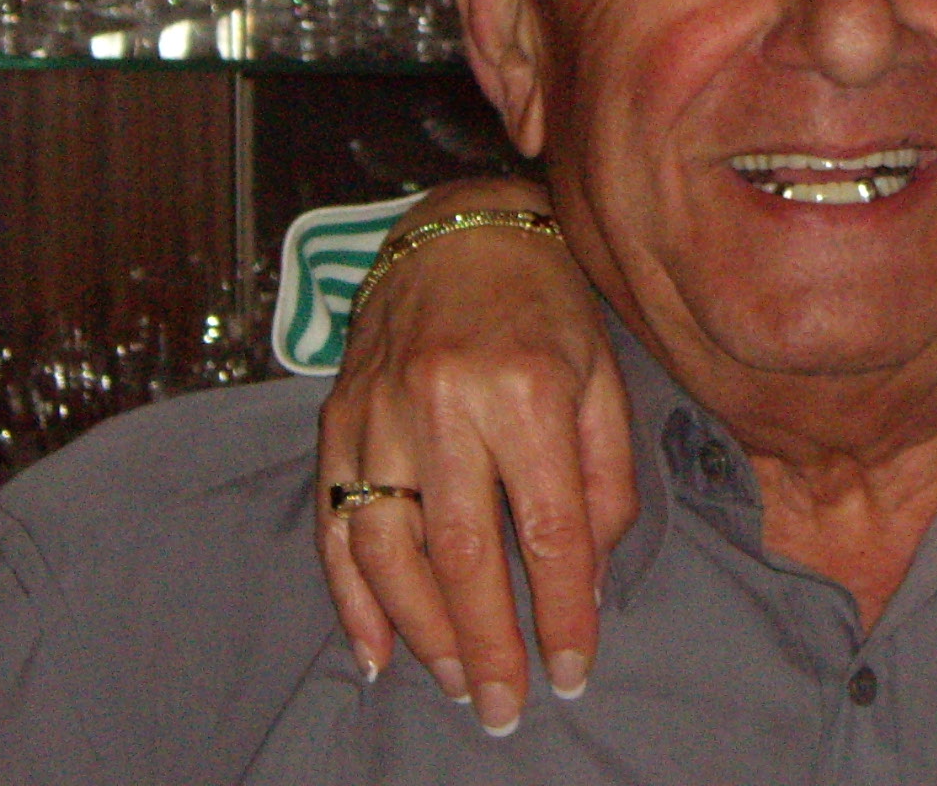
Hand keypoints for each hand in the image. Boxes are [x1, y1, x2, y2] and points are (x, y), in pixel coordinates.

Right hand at [313, 178, 638, 734]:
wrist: (460, 228)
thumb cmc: (547, 304)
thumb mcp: (603, 374)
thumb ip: (604, 477)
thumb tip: (589, 580)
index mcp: (530, 388)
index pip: (550, 529)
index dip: (561, 611)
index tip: (573, 670)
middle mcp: (447, 403)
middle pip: (462, 554)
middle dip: (485, 643)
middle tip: (502, 708)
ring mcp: (380, 413)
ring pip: (389, 551)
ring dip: (421, 632)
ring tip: (454, 682)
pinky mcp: (336, 421)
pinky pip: (333, 526)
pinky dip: (351, 599)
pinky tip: (377, 651)